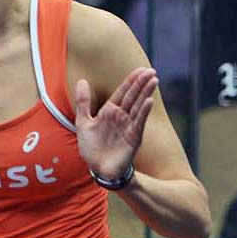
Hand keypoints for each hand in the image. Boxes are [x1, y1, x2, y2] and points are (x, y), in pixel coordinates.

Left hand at [75, 67, 156, 182]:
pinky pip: (139, 122)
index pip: (123, 92)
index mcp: (110, 111)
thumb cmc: (91, 147)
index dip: (131, 80)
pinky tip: (149, 101)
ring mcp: (128, 126)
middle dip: (141, 83)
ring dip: (145, 93)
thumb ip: (83, 102)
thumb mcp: (83, 122)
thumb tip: (82, 80)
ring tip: (154, 80)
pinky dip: (143, 112)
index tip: (140, 69)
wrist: (98, 168)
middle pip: (133, 96)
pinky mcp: (133, 137)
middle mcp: (121, 116)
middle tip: (151, 70)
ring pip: (138, 106)